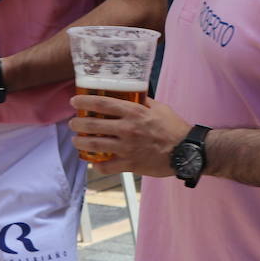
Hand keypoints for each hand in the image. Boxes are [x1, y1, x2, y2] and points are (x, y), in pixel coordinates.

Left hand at [68, 94, 189, 176]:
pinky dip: (97, 165)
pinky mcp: (130, 164)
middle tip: (73, 123)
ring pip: (95, 145)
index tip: (74, 102)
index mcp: (134, 112)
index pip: (103, 103)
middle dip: (78, 123)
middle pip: (94, 124)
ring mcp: (127, 148)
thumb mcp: (160, 108)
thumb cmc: (174, 128)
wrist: (186, 151)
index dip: (85, 102)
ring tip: (77, 141)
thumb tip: (133, 94)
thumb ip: (144, 101)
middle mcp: (127, 129)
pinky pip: (107, 166)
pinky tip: (94, 163)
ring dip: (81, 143)